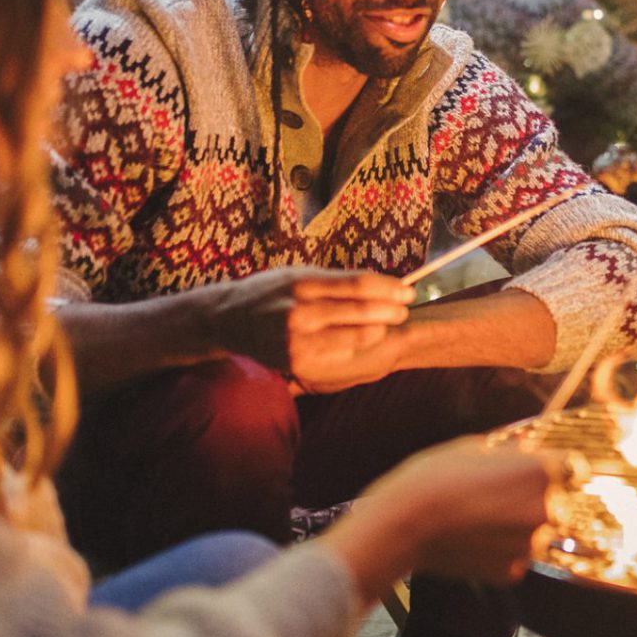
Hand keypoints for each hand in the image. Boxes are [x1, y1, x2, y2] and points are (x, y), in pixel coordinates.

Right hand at [190, 267, 412, 393]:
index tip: (407, 289)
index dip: (388, 287)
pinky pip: (339, 354)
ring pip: (355, 336)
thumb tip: (381, 284)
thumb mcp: (298, 275)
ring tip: (390, 322)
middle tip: (406, 307)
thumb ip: (335, 281)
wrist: (229, 320)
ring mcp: (297, 339)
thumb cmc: (271, 292)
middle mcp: (299, 311)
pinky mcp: (296, 361)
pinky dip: (359, 344)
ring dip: (380, 328)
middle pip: (360, 310)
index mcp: (303, 283)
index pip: (357, 284)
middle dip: (391, 309)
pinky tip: (369, 337)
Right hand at [328, 438, 557, 594]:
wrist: (404, 523)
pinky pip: (516, 556)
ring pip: (535, 532)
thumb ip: (511, 450)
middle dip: (534, 498)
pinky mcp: (512, 571)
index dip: (558, 470)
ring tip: (478, 517)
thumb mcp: (475, 446)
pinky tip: (473, 538)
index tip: (545, 472)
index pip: (575, 469)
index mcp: (542, 471)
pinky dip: (501, 550)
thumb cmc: (434, 477)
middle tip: (498, 495)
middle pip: (556, 502)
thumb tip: (527, 446)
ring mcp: (530, 544)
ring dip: (516, 526)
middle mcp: (545, 509)